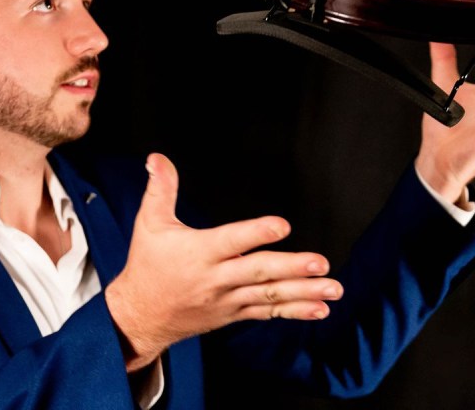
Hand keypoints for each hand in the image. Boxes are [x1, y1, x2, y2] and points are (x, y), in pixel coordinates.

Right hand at [104, 153, 342, 370]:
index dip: (256, 233)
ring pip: (270, 295)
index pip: (231, 241)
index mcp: (199, 253)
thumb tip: (157, 158)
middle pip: (259, 272)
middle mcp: (217, 278)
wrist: (141, 317)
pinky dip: (295, 312)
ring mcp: (228, 299)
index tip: (281, 226)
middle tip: (321, 263)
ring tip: (333, 289)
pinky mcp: (234, 313)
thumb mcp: (149, 224)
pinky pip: (268, 313)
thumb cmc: (148, 266)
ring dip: (304, 292)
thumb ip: (160, 189)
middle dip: (293, 268)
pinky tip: (320, 309)